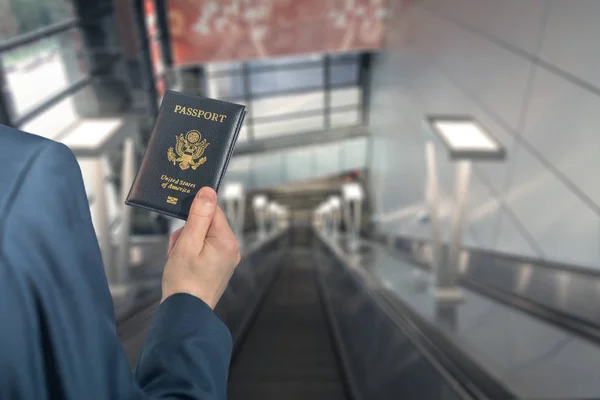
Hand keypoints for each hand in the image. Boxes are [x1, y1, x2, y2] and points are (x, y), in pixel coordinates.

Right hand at [161, 187, 240, 307]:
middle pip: (207, 224)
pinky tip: (182, 265)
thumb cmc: (184, 280)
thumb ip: (199, 216)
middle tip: (178, 249)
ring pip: (202, 238)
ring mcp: (226, 260)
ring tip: (178, 259)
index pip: (213, 211)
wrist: (184, 313)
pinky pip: (203, 250)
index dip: (194, 215)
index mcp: (227, 241)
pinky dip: (190, 253)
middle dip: (188, 232)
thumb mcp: (188, 243)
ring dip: (186, 243)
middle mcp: (231, 249)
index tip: (183, 228)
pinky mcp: (218, 268)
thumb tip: (208, 191)